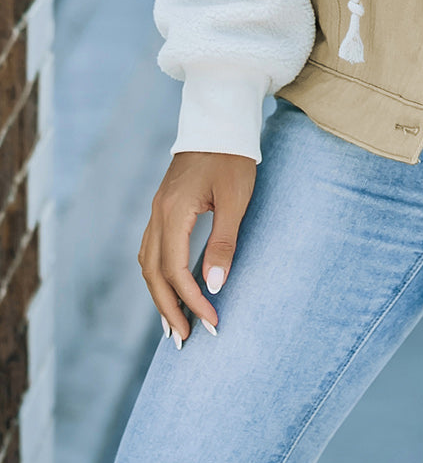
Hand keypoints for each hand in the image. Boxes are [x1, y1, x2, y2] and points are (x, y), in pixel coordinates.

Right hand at [138, 151, 256, 345]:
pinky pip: (151, 249)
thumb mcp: (235, 199)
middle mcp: (158, 214)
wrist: (219, 121)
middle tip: (183, 341)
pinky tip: (170, 288)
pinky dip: (158, 275)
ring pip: (148, 263)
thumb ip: (223, 242)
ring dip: (159, 296)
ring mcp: (156, 210)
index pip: (176, 270)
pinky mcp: (162, 207)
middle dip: (168, 309)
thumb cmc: (232, 158)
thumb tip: (214, 286)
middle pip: (153, 274)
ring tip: (174, 324)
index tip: (212, 322)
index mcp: (174, 212)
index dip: (192, 300)